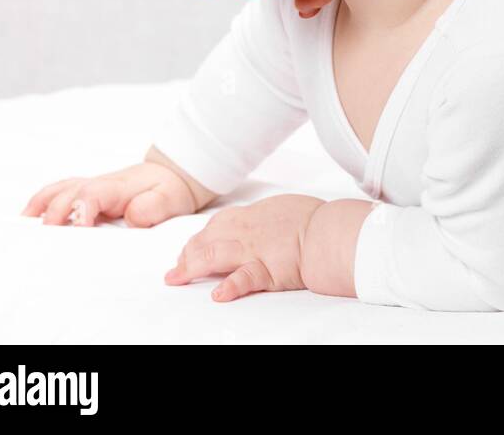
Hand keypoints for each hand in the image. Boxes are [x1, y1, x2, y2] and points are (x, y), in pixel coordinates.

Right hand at [20, 157, 207, 227]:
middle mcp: (101, 184)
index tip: (77, 227)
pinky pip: (62, 192)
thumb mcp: (169, 200)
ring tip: (23, 224)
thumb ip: (151, 208)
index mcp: (118, 187)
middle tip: (45, 235)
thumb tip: (131, 217)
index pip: (93, 194)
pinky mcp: (90, 193)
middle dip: (55, 213)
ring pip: (61, 189)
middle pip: (70, 192)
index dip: (81, 209)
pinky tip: (30, 216)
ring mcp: (93, 187)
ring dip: (41, 204)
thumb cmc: (169, 190)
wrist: (173, 175)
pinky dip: (43, 201)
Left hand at [163, 195, 324, 300]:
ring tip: (178, 279)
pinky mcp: (268, 270)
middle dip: (187, 256)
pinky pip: (244, 277)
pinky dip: (229, 286)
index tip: (188, 251)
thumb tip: (256, 223)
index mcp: (251, 215)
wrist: (328, 232)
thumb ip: (262, 217)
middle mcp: (247, 231)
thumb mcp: (281, 208)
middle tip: (175, 272)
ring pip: (215, 254)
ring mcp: (255, 250)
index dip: (198, 240)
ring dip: (192, 267)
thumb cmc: (311, 220)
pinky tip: (217, 295)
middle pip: (207, 240)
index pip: (215, 226)